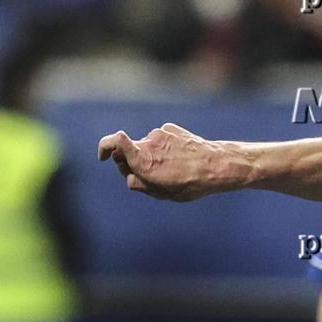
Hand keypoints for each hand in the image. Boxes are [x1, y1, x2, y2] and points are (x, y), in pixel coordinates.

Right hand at [98, 123, 242, 201]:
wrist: (218, 166)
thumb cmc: (190, 184)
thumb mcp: (162, 193)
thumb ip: (140, 184)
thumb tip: (129, 176)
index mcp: (142, 161)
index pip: (112, 143)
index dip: (104, 148)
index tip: (103, 155)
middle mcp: (148, 144)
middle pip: (128, 150)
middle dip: (132, 162)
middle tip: (150, 177)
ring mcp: (159, 133)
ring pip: (147, 146)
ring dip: (153, 156)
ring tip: (174, 169)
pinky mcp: (170, 128)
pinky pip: (161, 139)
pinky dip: (165, 148)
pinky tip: (181, 158)